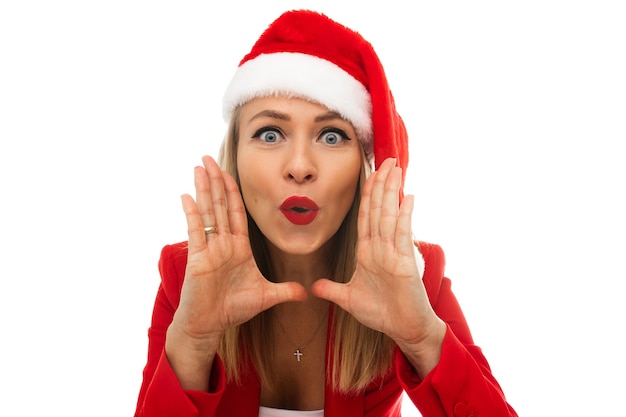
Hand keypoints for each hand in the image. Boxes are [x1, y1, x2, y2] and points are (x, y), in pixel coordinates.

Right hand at [171, 156, 306, 346]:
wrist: (210, 326)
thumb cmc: (233, 310)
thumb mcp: (266, 296)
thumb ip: (286, 291)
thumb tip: (306, 293)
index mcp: (238, 247)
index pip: (236, 213)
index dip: (234, 192)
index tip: (230, 172)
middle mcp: (222, 244)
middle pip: (220, 205)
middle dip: (216, 181)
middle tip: (209, 158)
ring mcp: (209, 249)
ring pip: (208, 212)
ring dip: (204, 189)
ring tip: (199, 167)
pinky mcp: (197, 259)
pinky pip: (195, 232)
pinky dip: (191, 213)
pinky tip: (187, 195)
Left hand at [311, 158, 444, 374]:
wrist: (403, 329)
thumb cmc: (381, 313)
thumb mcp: (349, 299)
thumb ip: (332, 290)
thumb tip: (313, 287)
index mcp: (369, 253)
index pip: (365, 217)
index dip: (366, 196)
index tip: (368, 175)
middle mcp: (382, 248)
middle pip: (379, 209)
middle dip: (381, 184)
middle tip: (386, 160)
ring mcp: (394, 252)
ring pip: (390, 215)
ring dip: (392, 191)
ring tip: (395, 168)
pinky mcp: (405, 262)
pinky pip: (402, 234)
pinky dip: (404, 215)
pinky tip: (407, 196)